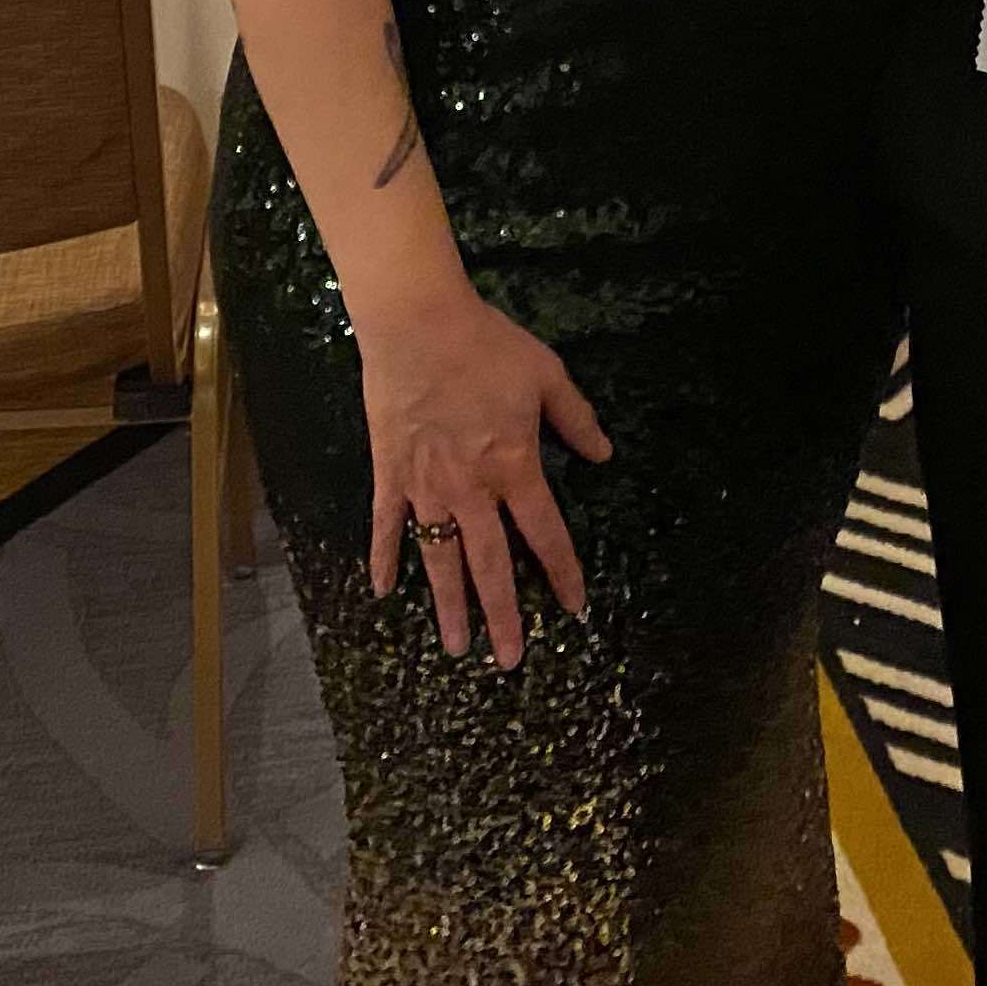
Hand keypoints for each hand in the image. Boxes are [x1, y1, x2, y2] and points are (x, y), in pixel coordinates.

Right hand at [361, 283, 611, 666]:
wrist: (418, 325)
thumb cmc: (487, 345)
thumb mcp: (547, 375)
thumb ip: (576, 419)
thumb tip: (604, 454)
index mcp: (514, 466)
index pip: (544, 533)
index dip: (562, 571)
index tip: (574, 608)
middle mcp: (471, 489)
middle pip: (490, 565)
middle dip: (503, 616)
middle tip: (509, 660)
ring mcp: (426, 486)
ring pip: (440, 559)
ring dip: (449, 606)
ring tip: (456, 647)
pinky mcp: (390, 474)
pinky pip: (387, 526)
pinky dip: (384, 558)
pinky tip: (382, 591)